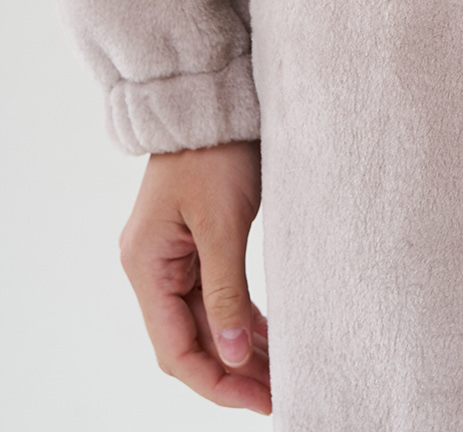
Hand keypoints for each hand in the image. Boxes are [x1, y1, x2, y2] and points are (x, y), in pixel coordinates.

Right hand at [119, 139, 270, 413]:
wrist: (214, 97)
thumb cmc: (214, 151)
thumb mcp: (223, 223)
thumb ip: (226, 291)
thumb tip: (231, 355)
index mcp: (147, 266)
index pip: (175, 349)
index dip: (216, 381)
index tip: (259, 400)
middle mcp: (153, 267)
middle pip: (189, 340)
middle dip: (232, 371)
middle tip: (278, 393)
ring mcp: (173, 255)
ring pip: (204, 320)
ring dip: (238, 347)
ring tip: (280, 373)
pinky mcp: (195, 241)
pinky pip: (213, 294)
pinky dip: (239, 317)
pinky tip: (267, 336)